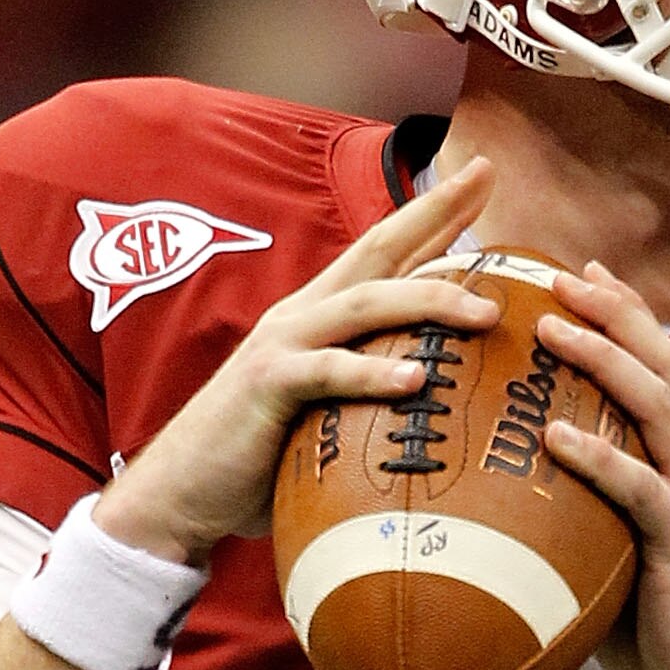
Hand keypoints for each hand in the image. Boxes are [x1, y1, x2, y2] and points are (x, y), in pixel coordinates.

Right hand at [95, 162, 498, 565]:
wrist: (181, 493)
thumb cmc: (257, 461)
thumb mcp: (324, 416)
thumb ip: (368, 397)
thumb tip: (435, 411)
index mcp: (318, 318)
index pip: (384, 254)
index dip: (432, 214)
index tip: (482, 179)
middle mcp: (303, 316)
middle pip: (378, 250)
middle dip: (435, 211)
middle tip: (488, 176)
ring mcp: (283, 345)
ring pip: (366, 305)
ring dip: (428, 301)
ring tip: (484, 312)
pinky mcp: (269, 386)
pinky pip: (328, 373)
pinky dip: (372, 375)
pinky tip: (416, 381)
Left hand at [541, 266, 669, 669]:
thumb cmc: (663, 628)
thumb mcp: (620, 554)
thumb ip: (585, 513)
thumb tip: (508, 500)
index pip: (662, 366)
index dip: (626, 313)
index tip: (580, 273)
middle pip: (663, 362)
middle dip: (613, 311)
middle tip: (559, 275)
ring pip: (655, 406)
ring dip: (602, 359)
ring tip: (550, 328)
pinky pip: (639, 489)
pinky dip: (597, 455)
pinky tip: (554, 433)